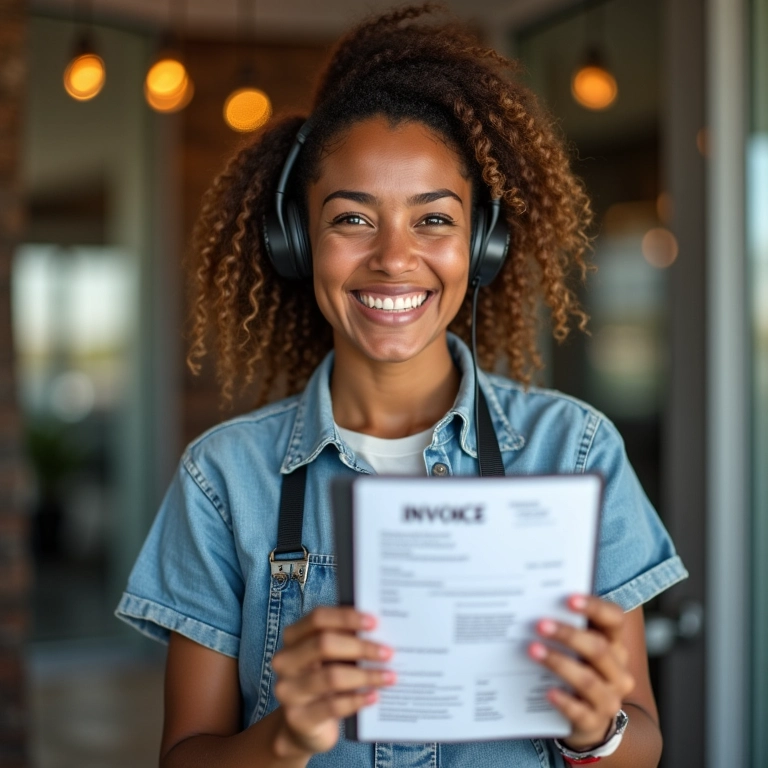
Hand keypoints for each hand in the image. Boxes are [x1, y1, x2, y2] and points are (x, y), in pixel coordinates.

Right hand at [270, 607, 394, 757]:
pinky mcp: (298, 718)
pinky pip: (333, 706)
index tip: (375, 622)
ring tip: (389, 676)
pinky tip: (374, 696)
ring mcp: (288, 691)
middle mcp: (285, 661)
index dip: (346, 618)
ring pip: (331, 677)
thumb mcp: (328, 657)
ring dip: (365, 675)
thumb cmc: (323, 679)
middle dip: (360, 647)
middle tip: (388, 653)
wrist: (302, 726)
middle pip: (323, 644)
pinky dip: (357, 700)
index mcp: (292, 637)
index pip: (318, 618)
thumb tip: (379, 631)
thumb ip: (344, 640)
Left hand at [528, 595, 634, 751]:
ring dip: (559, 662)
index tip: (569, 598)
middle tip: (539, 625)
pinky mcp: (595, 722)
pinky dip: (563, 700)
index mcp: (615, 645)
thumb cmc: (578, 668)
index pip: (614, 619)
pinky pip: (580, 712)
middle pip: (598, 649)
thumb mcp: (578, 648)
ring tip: (533, 650)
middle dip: (568, 635)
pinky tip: (547, 691)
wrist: (590, 719)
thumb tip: (532, 602)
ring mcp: (609, 699)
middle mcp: (618, 671)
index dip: (594, 607)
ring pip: (587, 679)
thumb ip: (567, 625)